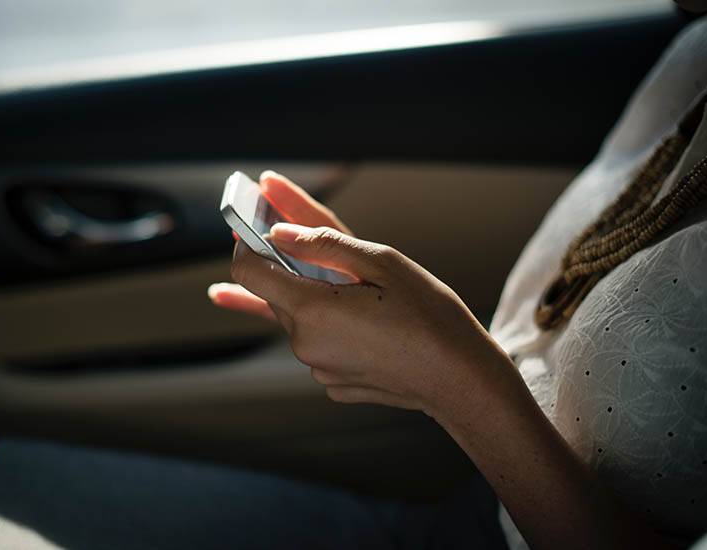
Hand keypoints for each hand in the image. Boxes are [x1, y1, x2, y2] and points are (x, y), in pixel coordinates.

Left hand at [215, 221, 506, 414]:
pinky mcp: (333, 383)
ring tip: (359, 292)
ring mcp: (318, 367)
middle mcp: (305, 343)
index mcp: (311, 309)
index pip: (247, 269)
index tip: (258, 225)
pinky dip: (333, 329)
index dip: (248, 243)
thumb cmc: (428, 315)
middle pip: (276, 293)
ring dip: (316, 299)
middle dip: (290, 268)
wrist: (458, 376)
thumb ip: (322, 244)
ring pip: (300, 320)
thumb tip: (279, 232)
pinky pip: (320, 345)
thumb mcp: (380, 262)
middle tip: (321, 250)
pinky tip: (368, 324)